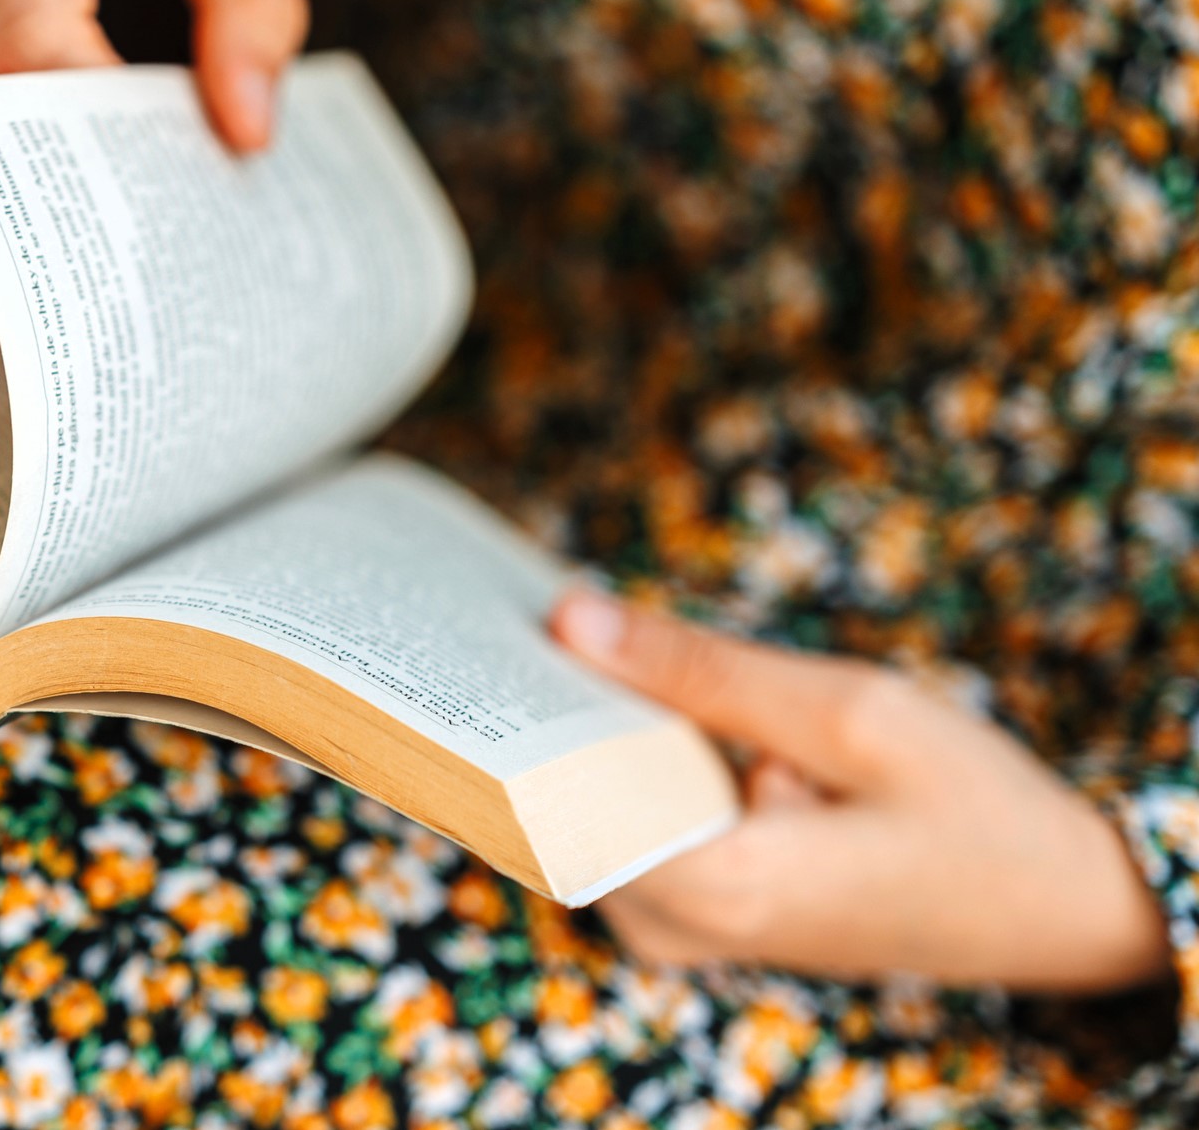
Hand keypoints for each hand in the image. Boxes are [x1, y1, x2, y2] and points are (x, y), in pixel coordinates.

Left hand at [550, 590, 1171, 993]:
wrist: (1063, 905)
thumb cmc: (975, 811)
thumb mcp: (846, 710)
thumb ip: (701, 669)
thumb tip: (570, 618)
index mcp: (715, 889)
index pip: (554, 803)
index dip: (514, 711)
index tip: (472, 629)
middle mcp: (683, 929)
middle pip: (565, 807)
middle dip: (544, 707)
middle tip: (510, 606)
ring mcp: (690, 930)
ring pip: (596, 813)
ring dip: (586, 727)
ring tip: (559, 629)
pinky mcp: (705, 911)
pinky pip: (634, 825)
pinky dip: (628, 758)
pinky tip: (621, 682)